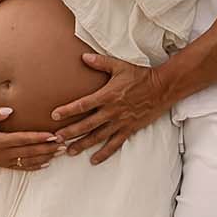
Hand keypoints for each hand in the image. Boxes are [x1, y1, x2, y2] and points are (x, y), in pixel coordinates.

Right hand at [0, 106, 62, 171]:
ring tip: (60, 152)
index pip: (22, 139)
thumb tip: (9, 110)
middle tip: (63, 143)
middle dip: (47, 148)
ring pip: (28, 161)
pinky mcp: (4, 164)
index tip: (52, 135)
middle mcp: (3, 153)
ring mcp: (4, 160)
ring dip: (45, 157)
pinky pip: (22, 167)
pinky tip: (47, 164)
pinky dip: (35, 166)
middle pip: (29, 151)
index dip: (38, 138)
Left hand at [51, 54, 169, 164]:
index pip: (83, 104)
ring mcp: (120, 122)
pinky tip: (94, 160)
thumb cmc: (140, 76)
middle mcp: (112, 111)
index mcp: (107, 95)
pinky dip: (104, 153)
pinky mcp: (129, 129)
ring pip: (98, 137)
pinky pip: (115, 144)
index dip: (68, 110)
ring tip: (70, 151)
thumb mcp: (120, 66)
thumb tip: (83, 57)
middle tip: (56, 139)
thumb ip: (101, 62)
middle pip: (87, 125)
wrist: (162, 88)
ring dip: (83, 144)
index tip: (54, 115)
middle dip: (71, 132)